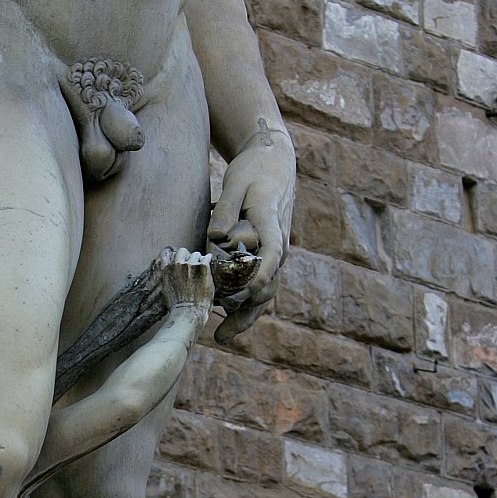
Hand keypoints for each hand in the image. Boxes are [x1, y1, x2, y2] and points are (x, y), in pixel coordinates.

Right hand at [155, 247, 214, 330]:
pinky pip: (207, 257)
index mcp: (166, 269)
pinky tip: (209, 264)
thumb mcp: (165, 289)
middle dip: (187, 257)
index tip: (178, 258)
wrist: (188, 312)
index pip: (166, 252)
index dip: (173, 254)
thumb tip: (168, 272)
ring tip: (201, 270)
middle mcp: (177, 264)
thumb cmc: (177, 306)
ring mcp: (191, 264)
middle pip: (183, 251)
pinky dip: (208, 260)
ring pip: (196, 254)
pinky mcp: (203, 267)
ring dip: (198, 260)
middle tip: (192, 266)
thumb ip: (166, 277)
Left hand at [207, 119, 295, 333]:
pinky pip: (262, 283)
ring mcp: (278, 251)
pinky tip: (227, 314)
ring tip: (223, 335)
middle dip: (247, 314)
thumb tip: (216, 237)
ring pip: (266, 290)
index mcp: (272, 225)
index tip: (241, 298)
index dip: (258, 279)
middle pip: (269, 286)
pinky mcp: (271, 253)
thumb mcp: (236, 183)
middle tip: (222, 336)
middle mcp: (280, 244)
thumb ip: (225, 209)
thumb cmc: (253, 170)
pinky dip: (247, 300)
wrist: (275, 162)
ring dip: (247, 314)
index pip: (271, 256)